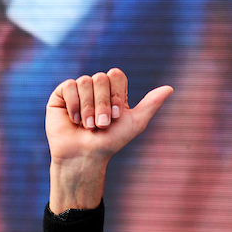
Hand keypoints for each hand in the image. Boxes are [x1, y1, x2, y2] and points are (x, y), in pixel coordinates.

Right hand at [46, 68, 172, 211]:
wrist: (85, 157)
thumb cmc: (110, 143)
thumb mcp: (135, 123)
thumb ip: (151, 104)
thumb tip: (170, 88)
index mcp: (113, 91)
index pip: (116, 75)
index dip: (117, 94)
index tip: (117, 116)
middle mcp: (96, 88)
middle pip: (100, 78)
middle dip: (103, 104)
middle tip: (102, 125)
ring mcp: (78, 90)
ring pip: (85, 82)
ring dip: (89, 108)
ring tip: (88, 126)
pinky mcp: (61, 95)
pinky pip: (69, 86)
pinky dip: (75, 105)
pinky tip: (75, 120)